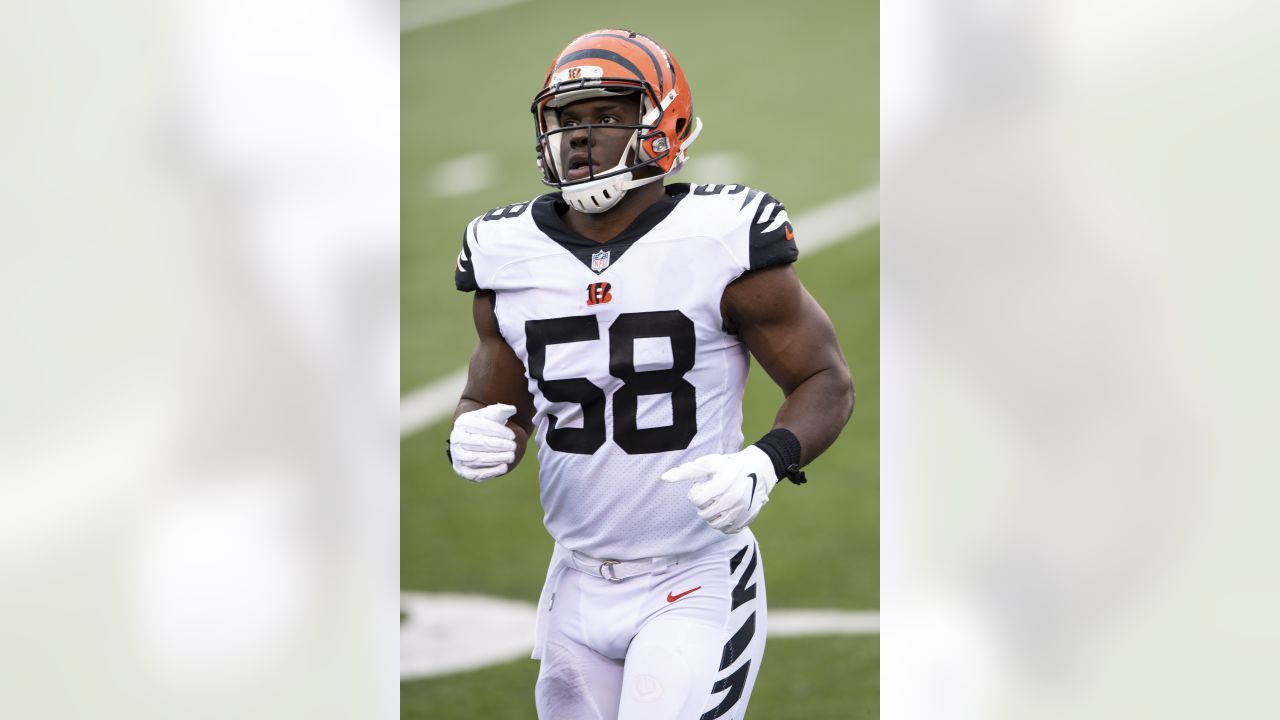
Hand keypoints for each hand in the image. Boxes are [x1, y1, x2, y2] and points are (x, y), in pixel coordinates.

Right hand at [449, 404, 517, 481]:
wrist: (474, 440)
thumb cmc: (485, 426)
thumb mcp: (491, 416)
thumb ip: (501, 411)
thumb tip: (512, 409)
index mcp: (463, 423)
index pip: (481, 426)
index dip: (498, 431)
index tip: (513, 435)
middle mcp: (456, 439)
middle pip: (479, 443)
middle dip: (499, 445)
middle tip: (514, 446)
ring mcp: (457, 456)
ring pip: (477, 458)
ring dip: (496, 458)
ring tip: (512, 457)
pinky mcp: (462, 470)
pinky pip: (475, 473)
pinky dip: (489, 471)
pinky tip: (504, 468)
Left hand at [661, 445, 778, 533]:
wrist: (758, 468)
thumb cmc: (729, 465)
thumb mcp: (708, 463)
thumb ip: (686, 471)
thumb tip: (664, 478)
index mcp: (722, 483)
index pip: (697, 500)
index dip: (696, 495)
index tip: (702, 489)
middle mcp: (733, 497)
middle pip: (706, 514)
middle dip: (703, 508)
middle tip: (708, 499)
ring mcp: (742, 508)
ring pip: (717, 525)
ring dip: (711, 518)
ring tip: (714, 508)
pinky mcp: (749, 516)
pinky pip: (730, 529)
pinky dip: (724, 525)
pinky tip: (724, 515)